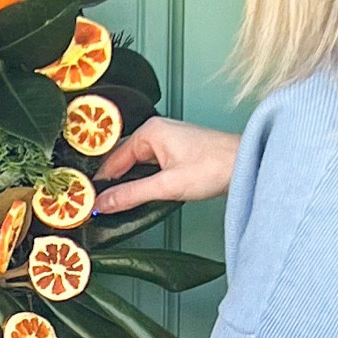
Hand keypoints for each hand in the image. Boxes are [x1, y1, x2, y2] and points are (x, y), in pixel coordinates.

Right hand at [95, 116, 239, 212]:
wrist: (248, 165)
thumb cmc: (217, 166)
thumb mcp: (168, 186)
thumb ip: (131, 195)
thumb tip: (103, 203)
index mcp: (150, 131)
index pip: (113, 159)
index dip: (101, 182)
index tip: (89, 202)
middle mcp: (157, 132)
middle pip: (123, 160)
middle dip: (112, 183)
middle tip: (99, 205)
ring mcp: (167, 142)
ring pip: (137, 165)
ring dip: (128, 183)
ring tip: (116, 203)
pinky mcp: (177, 153)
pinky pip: (150, 167)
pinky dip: (143, 181)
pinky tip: (140, 195)